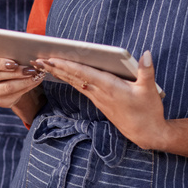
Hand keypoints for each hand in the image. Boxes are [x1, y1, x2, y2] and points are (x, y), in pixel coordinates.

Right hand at [0, 53, 44, 109]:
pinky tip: (34, 81)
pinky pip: (14, 96)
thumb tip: (18, 45)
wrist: (4, 77)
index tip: (14, 63)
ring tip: (35, 74)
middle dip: (16, 72)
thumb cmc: (2, 60)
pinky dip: (26, 87)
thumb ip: (2, 50)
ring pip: (6, 88)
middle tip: (30, 69)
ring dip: (23, 81)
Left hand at [36, 52, 167, 150]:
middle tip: (37, 59)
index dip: (68, 66)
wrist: (146, 134)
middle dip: (55, 68)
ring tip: (44, 64)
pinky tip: (62, 74)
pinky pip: (80, 87)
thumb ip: (146, 71)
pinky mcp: (100, 102)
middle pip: (74, 78)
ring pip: (75, 82)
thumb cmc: (148, 111)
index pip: (84, 73)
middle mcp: (100, 93)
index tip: (52, 59)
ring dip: (59, 73)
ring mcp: (98, 98)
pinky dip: (69, 79)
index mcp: (110, 87)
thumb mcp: (150, 90)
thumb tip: (146, 53)